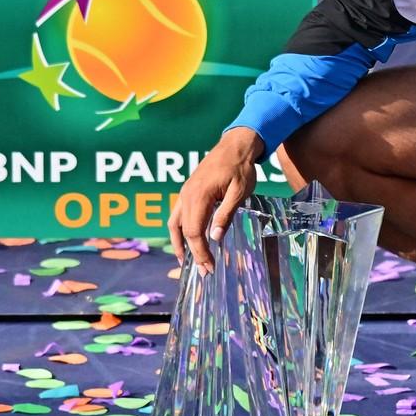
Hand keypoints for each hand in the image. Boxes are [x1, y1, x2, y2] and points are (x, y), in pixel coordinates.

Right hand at [168, 126, 263, 274]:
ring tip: (186, 261)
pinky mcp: (188, 190)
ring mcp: (185, 192)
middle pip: (182, 231)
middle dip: (191, 253)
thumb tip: (214, 238)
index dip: (200, 252)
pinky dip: (180, 230)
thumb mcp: (239, 192)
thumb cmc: (240, 167)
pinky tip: (187, 239)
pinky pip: (178, 214)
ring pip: (174, 223)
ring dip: (179, 243)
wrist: (236, 144)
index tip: (209, 268)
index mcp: (198, 196)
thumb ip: (226, 214)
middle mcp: (186, 195)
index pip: (193, 232)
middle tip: (202, 271)